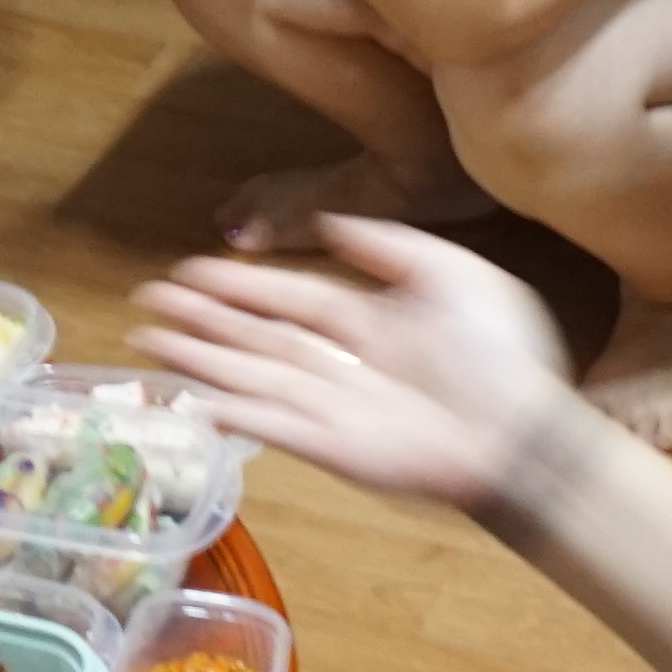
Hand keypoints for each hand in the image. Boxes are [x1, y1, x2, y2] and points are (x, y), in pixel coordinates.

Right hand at [133, 215, 579, 517]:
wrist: (525, 431)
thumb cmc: (500, 354)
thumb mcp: (453, 274)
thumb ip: (388, 246)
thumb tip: (330, 223)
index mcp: (365, 319)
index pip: (286, 298)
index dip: (238, 285)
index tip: (189, 271)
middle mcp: (339, 361)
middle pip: (255, 337)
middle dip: (202, 320)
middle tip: (148, 301)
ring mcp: (332, 407)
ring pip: (251, 377)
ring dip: (200, 360)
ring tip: (147, 341)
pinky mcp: (332, 448)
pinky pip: (271, 426)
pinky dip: (232, 414)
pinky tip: (192, 399)